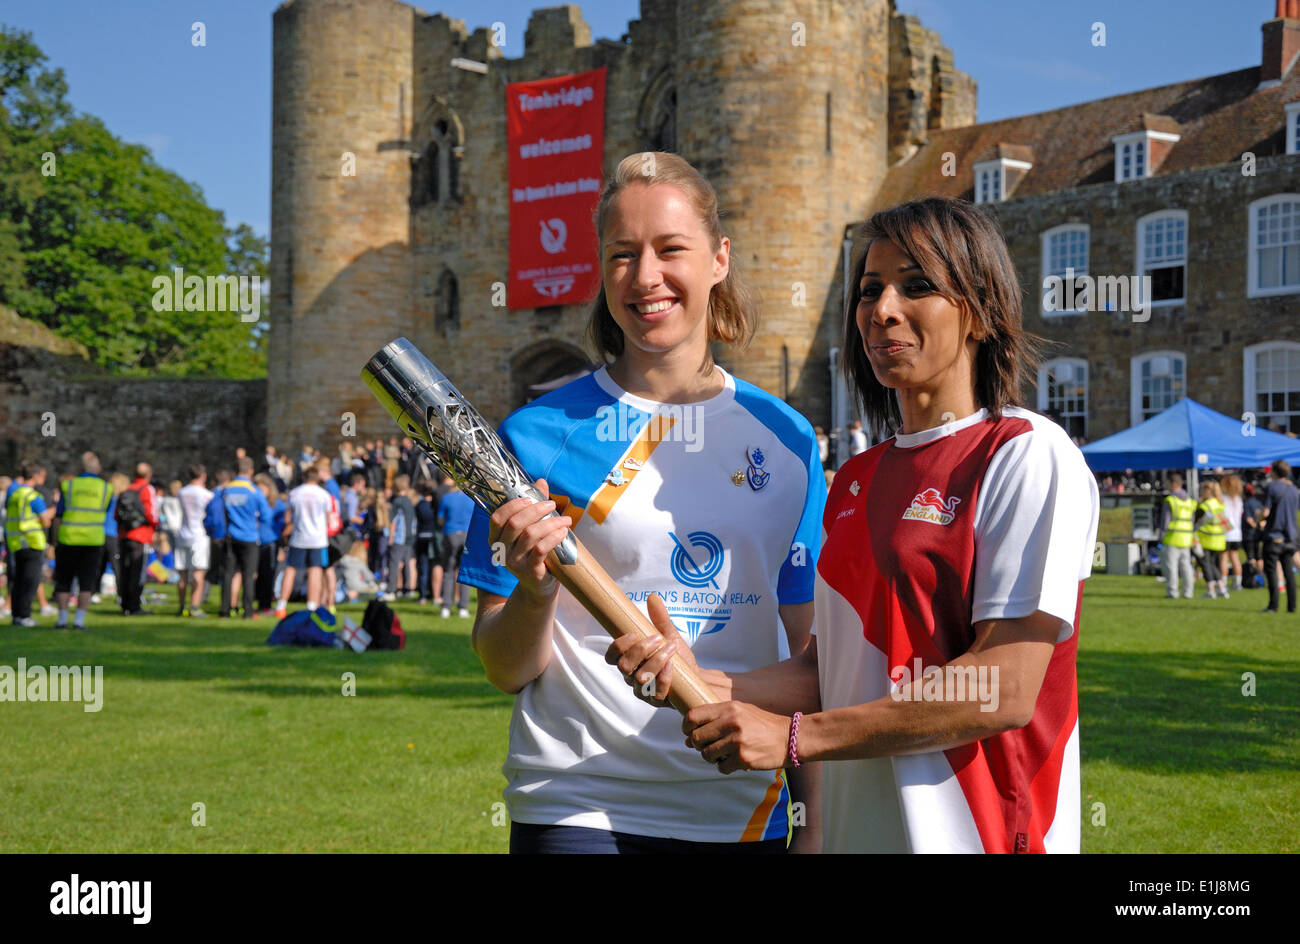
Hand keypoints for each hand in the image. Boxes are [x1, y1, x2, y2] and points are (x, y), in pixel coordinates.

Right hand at [488, 478, 570, 600]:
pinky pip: (541, 549)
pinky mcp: (529, 571)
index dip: (513, 505)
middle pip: (515, 523)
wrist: (538, 584)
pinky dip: (554, 537)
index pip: (497, 518)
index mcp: (496, 538)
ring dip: (550, 523)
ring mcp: (514, 562)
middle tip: (552, 504)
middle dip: (536, 510)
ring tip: (565, 519)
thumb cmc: (534, 551)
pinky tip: (564, 532)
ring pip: (530, 534)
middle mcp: (501, 550)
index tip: (531, 498)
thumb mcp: (531, 528)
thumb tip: (541, 482)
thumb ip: (534, 505)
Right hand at [606, 594, 722, 705]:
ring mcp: (644, 691)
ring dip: (655, 661)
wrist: (696, 677)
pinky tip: (672, 665)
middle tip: (658, 638)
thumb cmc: (677, 657)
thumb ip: (660, 619)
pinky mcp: (658, 701)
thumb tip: (653, 597)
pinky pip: (656, 693)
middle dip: (640, 650)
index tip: (634, 633)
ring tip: (670, 648)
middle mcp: (632, 677)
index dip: (618, 646)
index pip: (611, 657)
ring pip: (640, 679)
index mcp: (630, 661)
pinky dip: (664, 677)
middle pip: (624, 666)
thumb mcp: (669, 635)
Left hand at [683, 701, 791, 773]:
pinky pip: (721, 768)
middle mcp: (730, 723)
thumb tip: (686, 740)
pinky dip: (725, 767)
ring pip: (706, 755)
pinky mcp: (743, 758)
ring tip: (724, 753)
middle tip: (708, 746)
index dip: (686, 726)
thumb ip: (714, 722)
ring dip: (712, 757)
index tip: (689, 732)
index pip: (693, 716)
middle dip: (698, 745)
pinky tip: (736, 761)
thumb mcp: (740, 713)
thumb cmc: (762, 725)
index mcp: (728, 708)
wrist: (790, 737)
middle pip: (696, 738)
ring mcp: (736, 741)